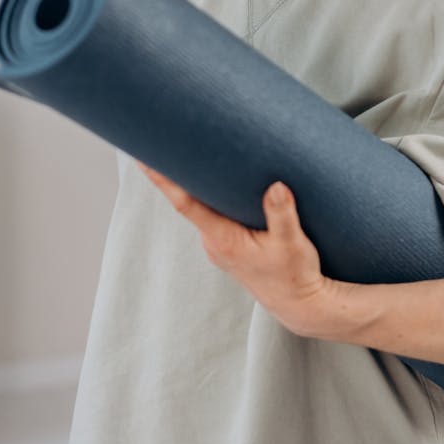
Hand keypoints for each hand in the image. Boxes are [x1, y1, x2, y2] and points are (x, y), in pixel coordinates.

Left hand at [135, 161, 334, 337]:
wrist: (298, 303)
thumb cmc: (294, 275)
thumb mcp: (292, 244)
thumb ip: (282, 214)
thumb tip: (275, 186)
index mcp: (223, 240)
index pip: (185, 205)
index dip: (164, 182)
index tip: (145, 161)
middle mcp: (214, 242)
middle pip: (189, 201)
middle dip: (176, 173)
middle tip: (161, 139)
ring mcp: (219, 243)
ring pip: (202, 207)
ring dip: (196, 184)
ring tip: (188, 150)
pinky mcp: (229, 243)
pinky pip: (213, 214)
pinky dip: (211, 196)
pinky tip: (215, 179)